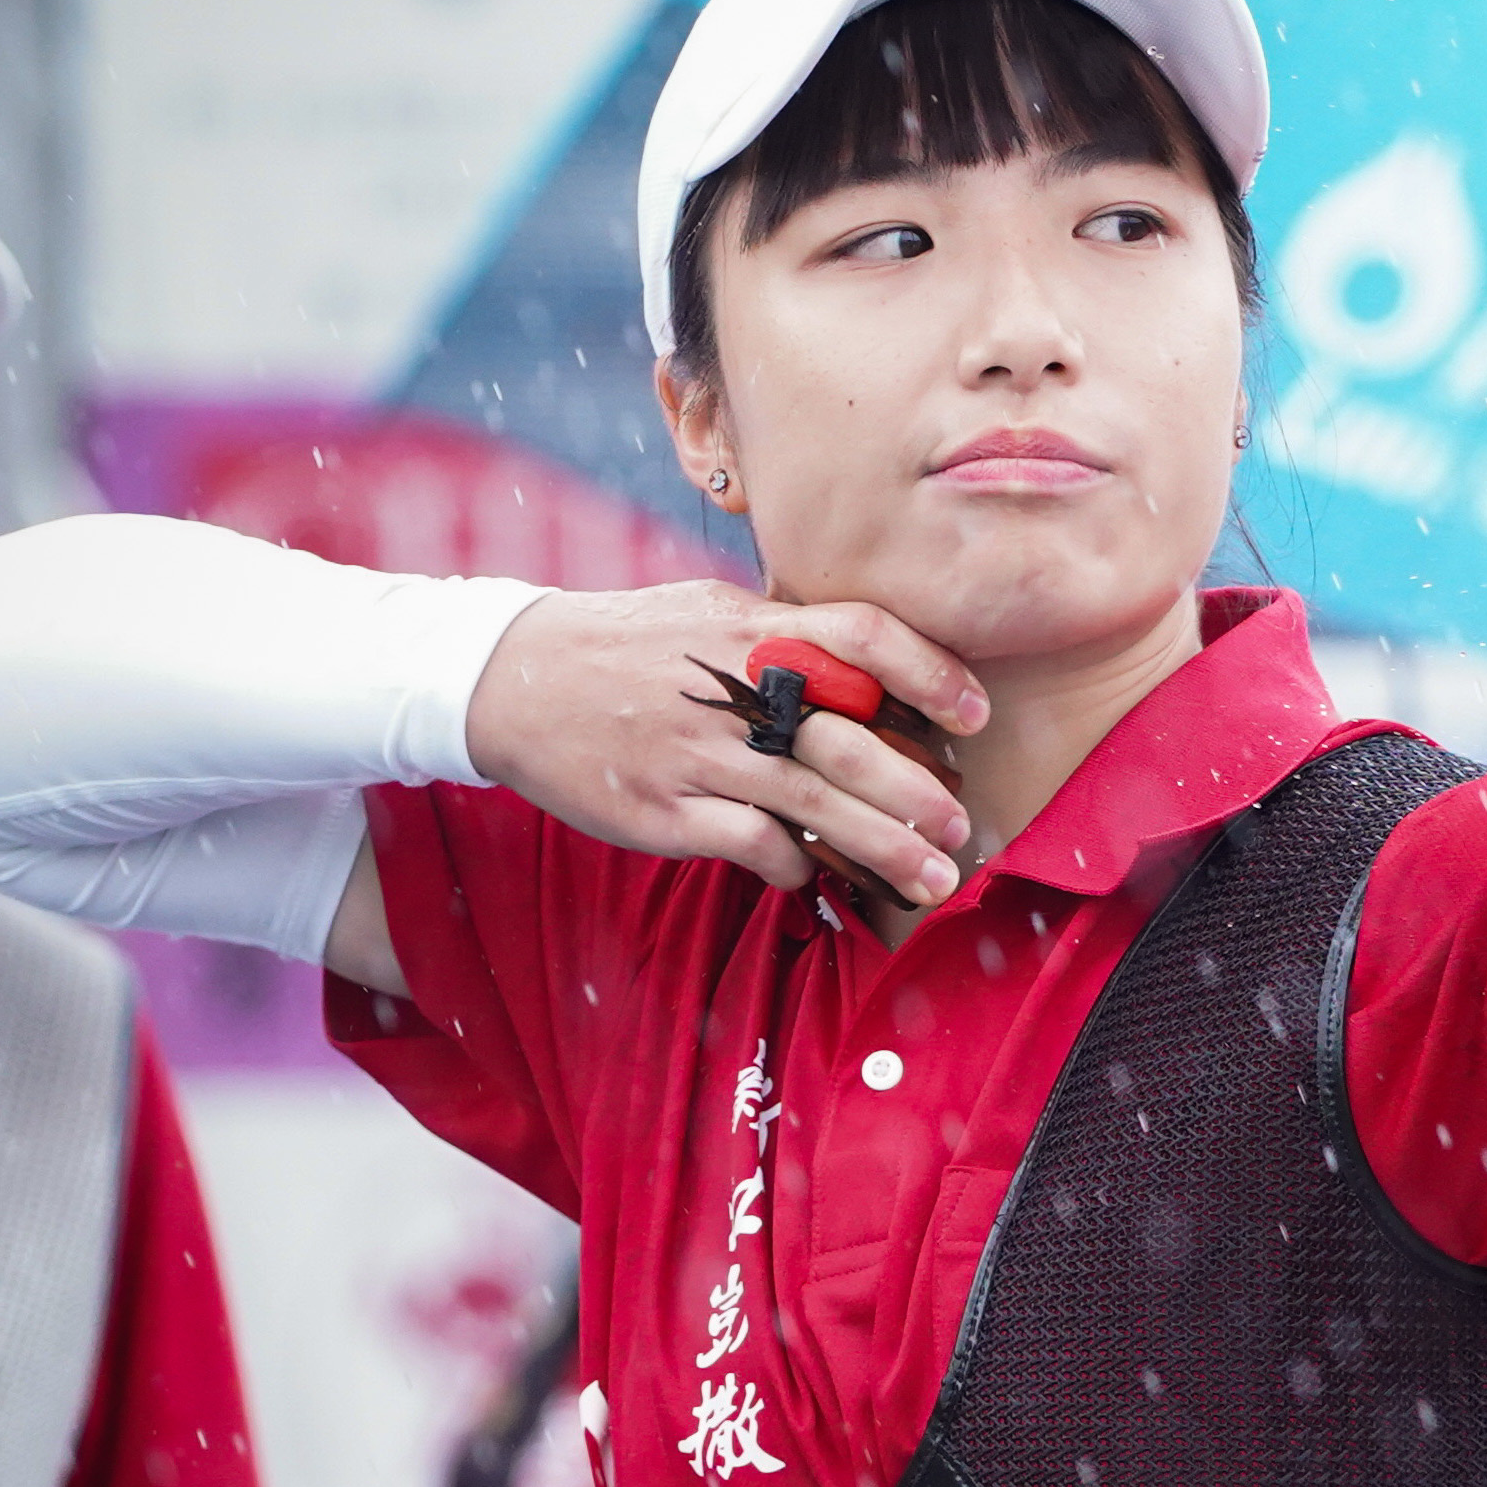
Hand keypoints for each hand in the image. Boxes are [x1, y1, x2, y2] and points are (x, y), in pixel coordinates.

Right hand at [467, 584, 988, 909]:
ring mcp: (696, 753)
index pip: (862, 636)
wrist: (510, 679)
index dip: (931, 672)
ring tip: (932, 877)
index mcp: (750, 628)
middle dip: (917, 791)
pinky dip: (794, 865)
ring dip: (882, 847)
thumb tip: (879, 658)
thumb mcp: (708, 609)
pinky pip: (752, 843)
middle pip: (849, 740)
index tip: (976, 715)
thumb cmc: (629, 644)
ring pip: (811, 804)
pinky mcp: (663, 809)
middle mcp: (730, 690)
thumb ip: (788, 629)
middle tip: (961, 826)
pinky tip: (816, 875)